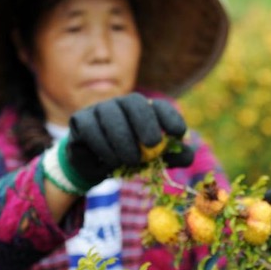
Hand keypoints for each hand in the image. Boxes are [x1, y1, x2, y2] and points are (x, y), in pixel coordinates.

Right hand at [66, 93, 194, 184]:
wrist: (95, 166)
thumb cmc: (128, 158)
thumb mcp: (151, 160)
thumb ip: (170, 156)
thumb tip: (189, 156)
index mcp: (144, 111)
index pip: (159, 106)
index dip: (169, 117)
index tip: (179, 133)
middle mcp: (122, 104)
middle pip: (134, 103)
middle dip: (146, 122)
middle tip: (153, 143)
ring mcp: (100, 109)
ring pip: (111, 115)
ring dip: (124, 139)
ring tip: (132, 161)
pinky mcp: (81, 120)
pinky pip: (92, 129)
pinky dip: (104, 146)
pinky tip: (112, 161)